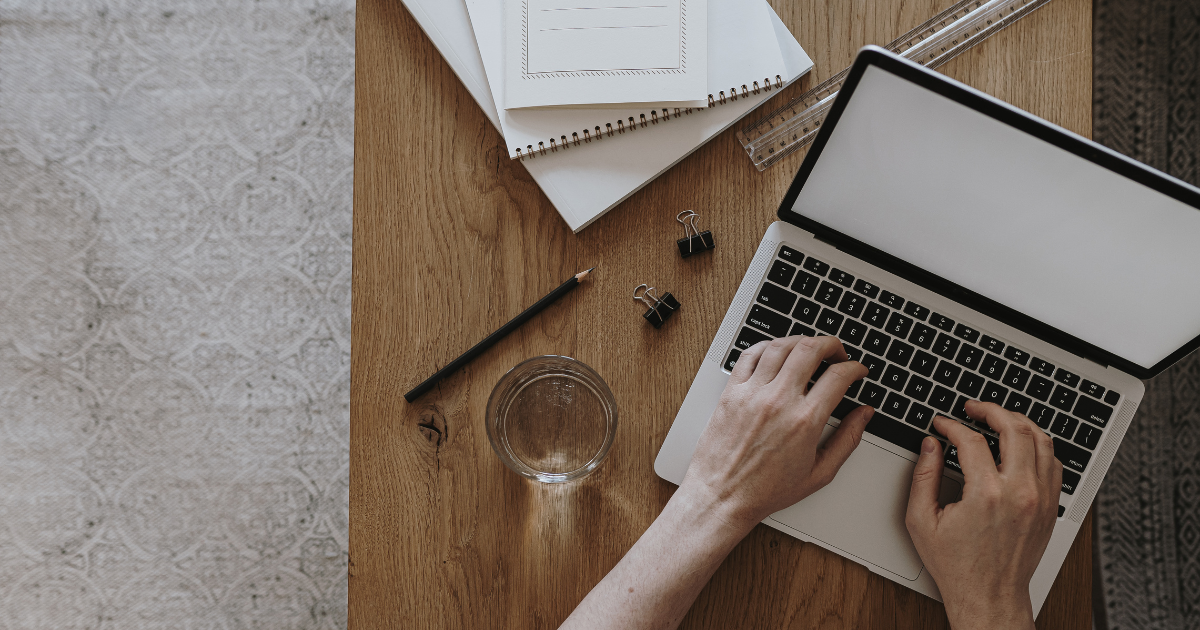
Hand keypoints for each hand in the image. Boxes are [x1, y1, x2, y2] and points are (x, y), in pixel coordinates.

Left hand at [678, 335, 873, 532]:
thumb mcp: (819, 473)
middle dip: (831, 345)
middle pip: (810, 349)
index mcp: (805, 421)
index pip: (838, 376)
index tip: (857, 370)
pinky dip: (767, 346)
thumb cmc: (766, 490)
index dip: (855, 368)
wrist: (722, 496)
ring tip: (809, 350)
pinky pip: (749, 355)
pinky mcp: (731, 392)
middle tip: (837, 353)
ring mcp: (752, 393)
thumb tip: (864, 414)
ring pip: (780, 346)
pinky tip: (776, 352)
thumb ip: (847, 440)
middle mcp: (778, 401)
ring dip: (800, 341)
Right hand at [905, 401, 1061, 629]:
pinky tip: (1021, 443)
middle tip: (974, 408)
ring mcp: (1040, 499)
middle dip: (991, 410)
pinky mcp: (1050, 507)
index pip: (972, 440)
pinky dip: (1038, 445)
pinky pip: (1053, 462)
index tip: (942, 424)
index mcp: (986, 495)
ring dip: (1019, 422)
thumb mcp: (922, 522)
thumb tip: (930, 445)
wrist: (989, 596)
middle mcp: (1019, 493)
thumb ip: (923, 477)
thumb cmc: (957, 565)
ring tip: (999, 418)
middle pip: (1014, 429)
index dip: (952, 425)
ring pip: (1041, 440)